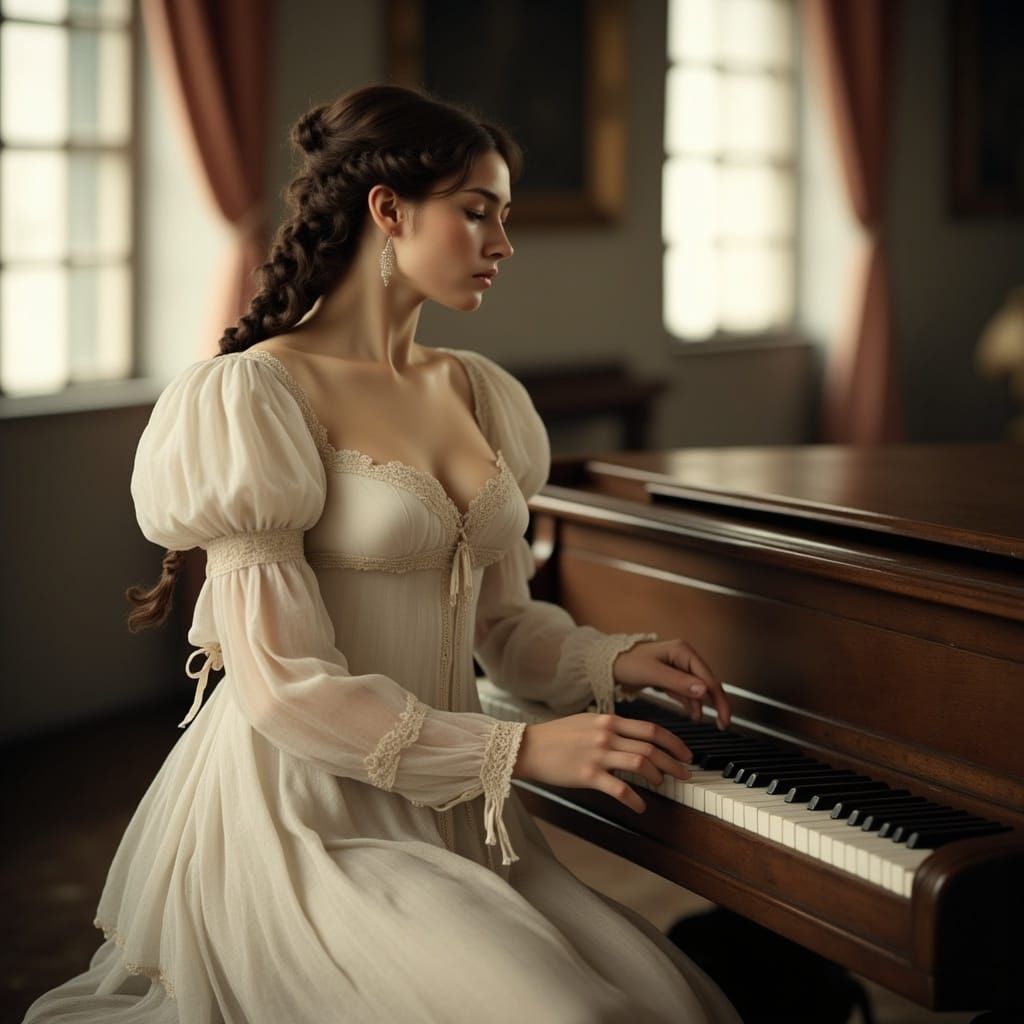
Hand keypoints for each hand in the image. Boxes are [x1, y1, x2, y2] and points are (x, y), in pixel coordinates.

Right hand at [511, 712, 693, 813]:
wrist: (527, 747)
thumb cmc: (555, 736)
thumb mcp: (586, 722)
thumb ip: (610, 727)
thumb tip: (632, 736)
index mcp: (608, 720)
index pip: (651, 728)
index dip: (674, 742)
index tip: (685, 753)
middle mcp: (606, 734)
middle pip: (652, 747)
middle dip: (674, 762)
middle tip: (685, 774)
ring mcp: (598, 754)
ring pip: (641, 763)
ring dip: (658, 776)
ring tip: (662, 785)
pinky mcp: (588, 774)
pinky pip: (620, 788)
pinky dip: (635, 799)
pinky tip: (640, 806)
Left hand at [612, 638, 730, 729]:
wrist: (608, 664)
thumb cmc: (627, 662)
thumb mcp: (653, 673)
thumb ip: (678, 682)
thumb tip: (704, 690)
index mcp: (683, 651)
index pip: (708, 677)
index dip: (719, 698)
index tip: (725, 716)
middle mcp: (683, 658)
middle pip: (708, 682)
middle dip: (717, 703)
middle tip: (724, 723)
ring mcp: (678, 667)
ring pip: (699, 688)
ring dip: (706, 704)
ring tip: (714, 722)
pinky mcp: (671, 677)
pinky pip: (688, 691)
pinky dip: (692, 703)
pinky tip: (695, 714)